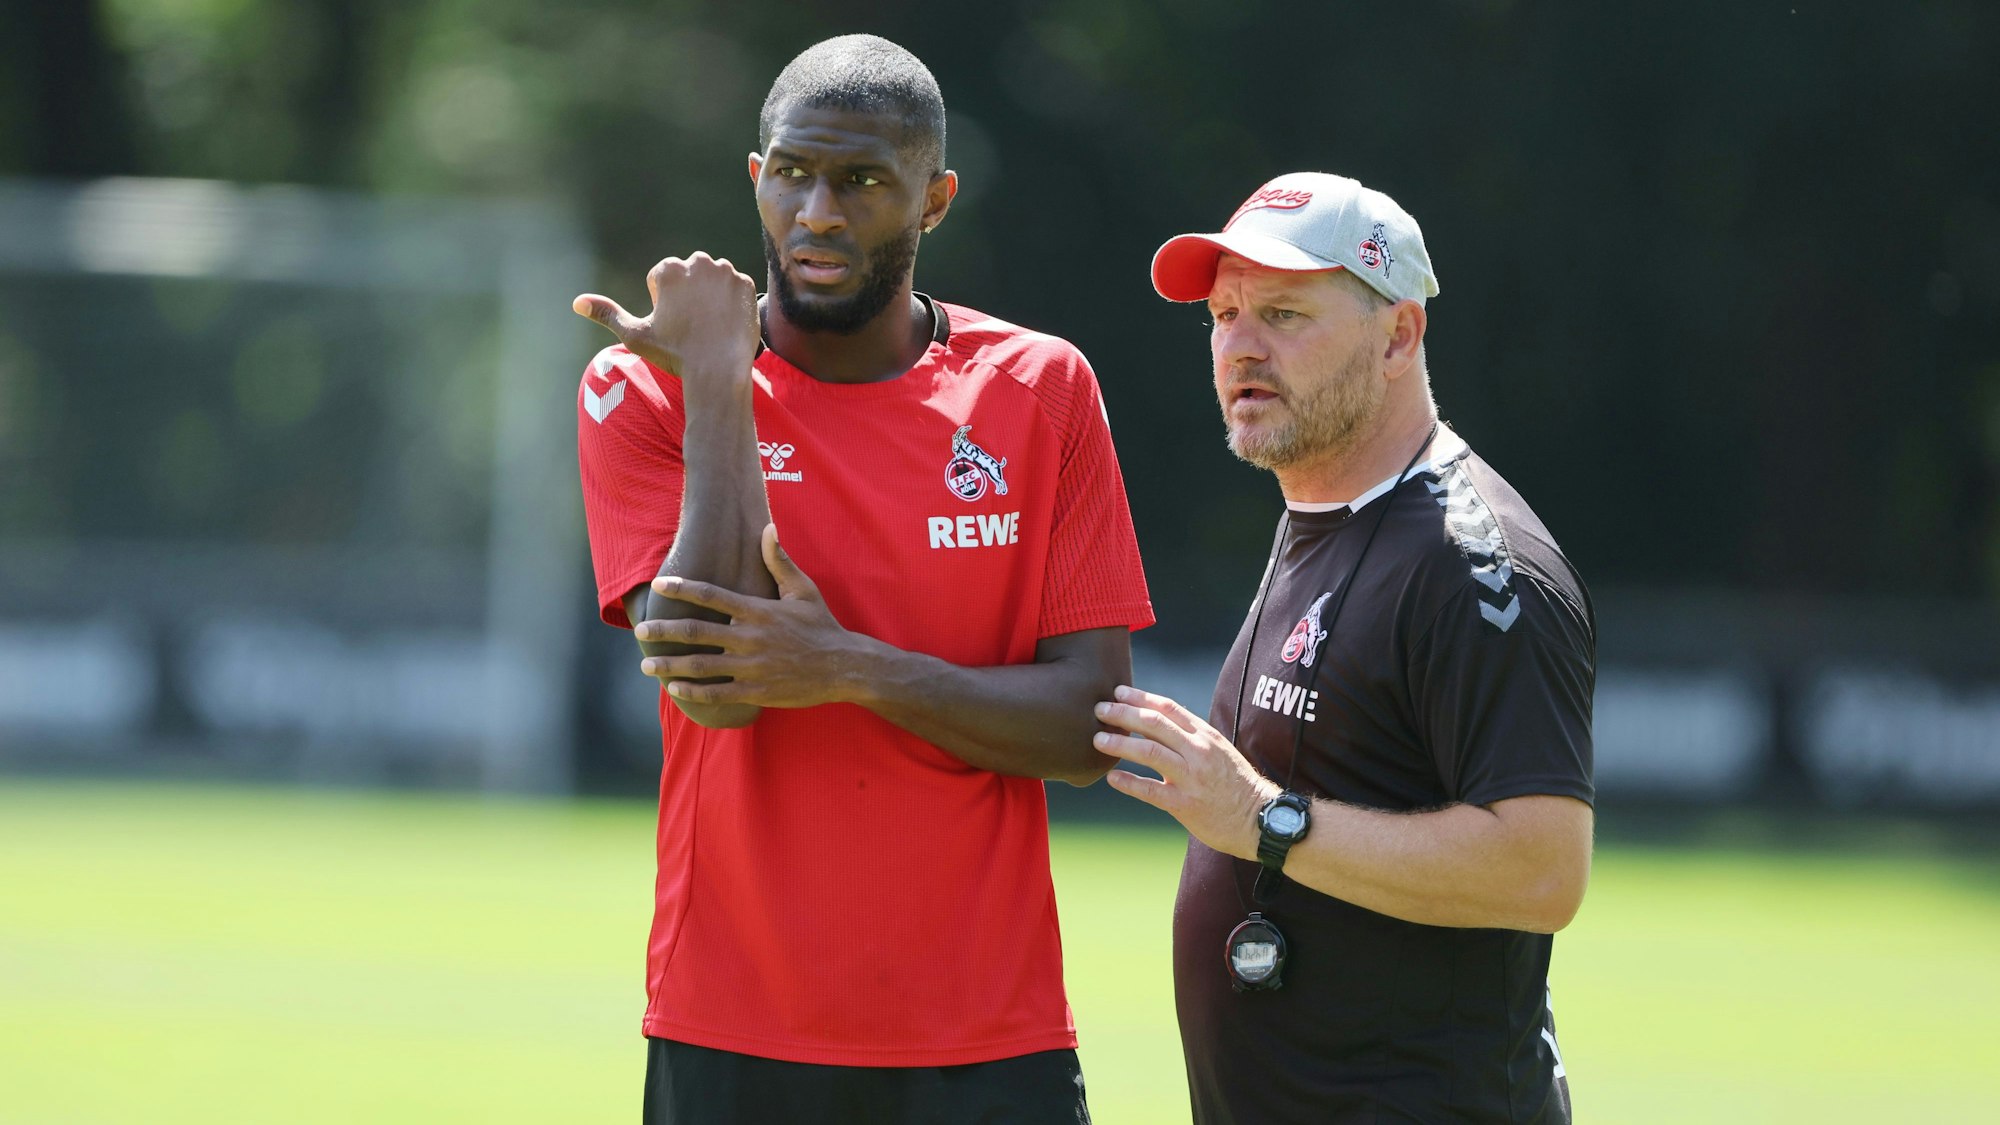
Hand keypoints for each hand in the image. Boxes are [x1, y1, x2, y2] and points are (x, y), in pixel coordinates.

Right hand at [572, 253, 757, 385]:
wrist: (718, 370)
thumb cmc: (674, 354)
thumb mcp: (635, 335)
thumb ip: (607, 314)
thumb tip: (577, 302)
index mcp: (669, 269)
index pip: (662, 280)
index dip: (664, 305)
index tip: (673, 325)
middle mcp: (698, 262)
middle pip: (688, 275)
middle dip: (688, 295)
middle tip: (692, 327)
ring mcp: (726, 272)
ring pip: (712, 280)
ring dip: (710, 296)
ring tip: (709, 326)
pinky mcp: (746, 285)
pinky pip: (735, 290)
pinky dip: (731, 304)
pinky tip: (726, 324)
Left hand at [634, 525, 878, 708]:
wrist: (844, 667)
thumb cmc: (822, 626)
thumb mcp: (804, 590)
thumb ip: (780, 561)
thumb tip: (768, 528)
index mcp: (759, 611)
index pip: (712, 595)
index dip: (683, 587)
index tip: (659, 584)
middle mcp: (750, 638)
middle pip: (698, 632)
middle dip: (665, 631)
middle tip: (642, 630)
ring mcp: (752, 666)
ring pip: (701, 666)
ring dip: (670, 664)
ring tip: (647, 663)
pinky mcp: (756, 691)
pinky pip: (718, 693)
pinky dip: (693, 692)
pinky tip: (674, 689)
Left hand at [1094, 686, 1281, 860]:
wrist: (1259, 818)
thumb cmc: (1235, 784)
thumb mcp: (1217, 750)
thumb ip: (1189, 737)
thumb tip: (1155, 723)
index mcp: (1205, 735)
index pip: (1169, 707)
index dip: (1141, 697)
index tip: (1118, 691)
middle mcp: (1198, 751)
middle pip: (1154, 724)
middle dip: (1123, 714)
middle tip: (1099, 710)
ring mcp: (1191, 778)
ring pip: (1149, 752)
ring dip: (1120, 744)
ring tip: (1098, 740)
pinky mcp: (1185, 804)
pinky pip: (1151, 791)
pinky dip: (1129, 783)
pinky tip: (1111, 778)